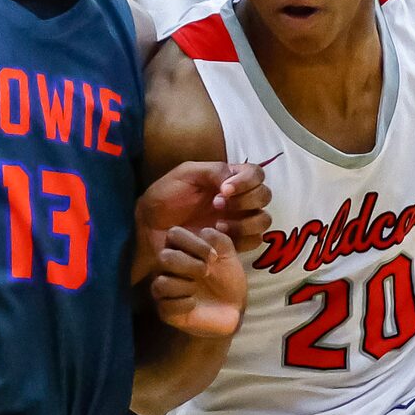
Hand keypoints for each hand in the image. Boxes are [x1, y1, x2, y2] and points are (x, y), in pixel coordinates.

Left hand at [135, 159, 272, 269]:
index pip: (256, 174)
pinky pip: (254, 242)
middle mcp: (239, 199)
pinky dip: (242, 239)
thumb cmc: (165, 196)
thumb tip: (233, 180)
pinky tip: (219, 237)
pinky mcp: (233, 243)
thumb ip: (212, 171)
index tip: (224, 189)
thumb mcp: (185, 174)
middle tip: (217, 205)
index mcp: (230, 179)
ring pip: (263, 220)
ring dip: (246, 222)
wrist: (149, 225)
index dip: (247, 181)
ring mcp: (238, 222)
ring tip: (218, 225)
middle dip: (246, 200)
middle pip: (265, 196)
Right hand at [150, 225, 245, 338]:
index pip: (174, 234)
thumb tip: (204, 232)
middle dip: (189, 264)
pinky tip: (194, 304)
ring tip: (196, 290)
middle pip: (164, 257)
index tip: (214, 257)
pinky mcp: (166, 310)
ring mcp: (165, 289)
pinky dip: (184, 304)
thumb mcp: (228, 255)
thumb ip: (219, 239)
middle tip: (206, 272)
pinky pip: (165, 305)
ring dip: (184, 286)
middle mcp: (168, 267)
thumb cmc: (227, 279)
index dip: (194, 243)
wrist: (232, 309)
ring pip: (160, 283)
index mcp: (181, 248)